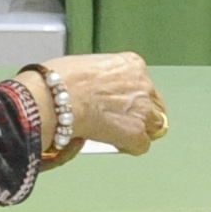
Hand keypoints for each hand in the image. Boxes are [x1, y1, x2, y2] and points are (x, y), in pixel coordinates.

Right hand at [19, 54, 164, 156]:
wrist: (55, 98)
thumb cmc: (60, 80)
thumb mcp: (90, 65)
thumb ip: (105, 79)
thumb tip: (100, 93)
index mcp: (133, 64)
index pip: (145, 85)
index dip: (133, 98)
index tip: (121, 105)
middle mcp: (143, 84)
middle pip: (155, 105)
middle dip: (142, 114)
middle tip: (123, 122)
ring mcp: (142, 109)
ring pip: (155, 126)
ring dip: (140, 131)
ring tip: (119, 135)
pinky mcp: (135, 133)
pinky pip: (142, 146)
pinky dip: (129, 147)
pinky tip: (114, 143)